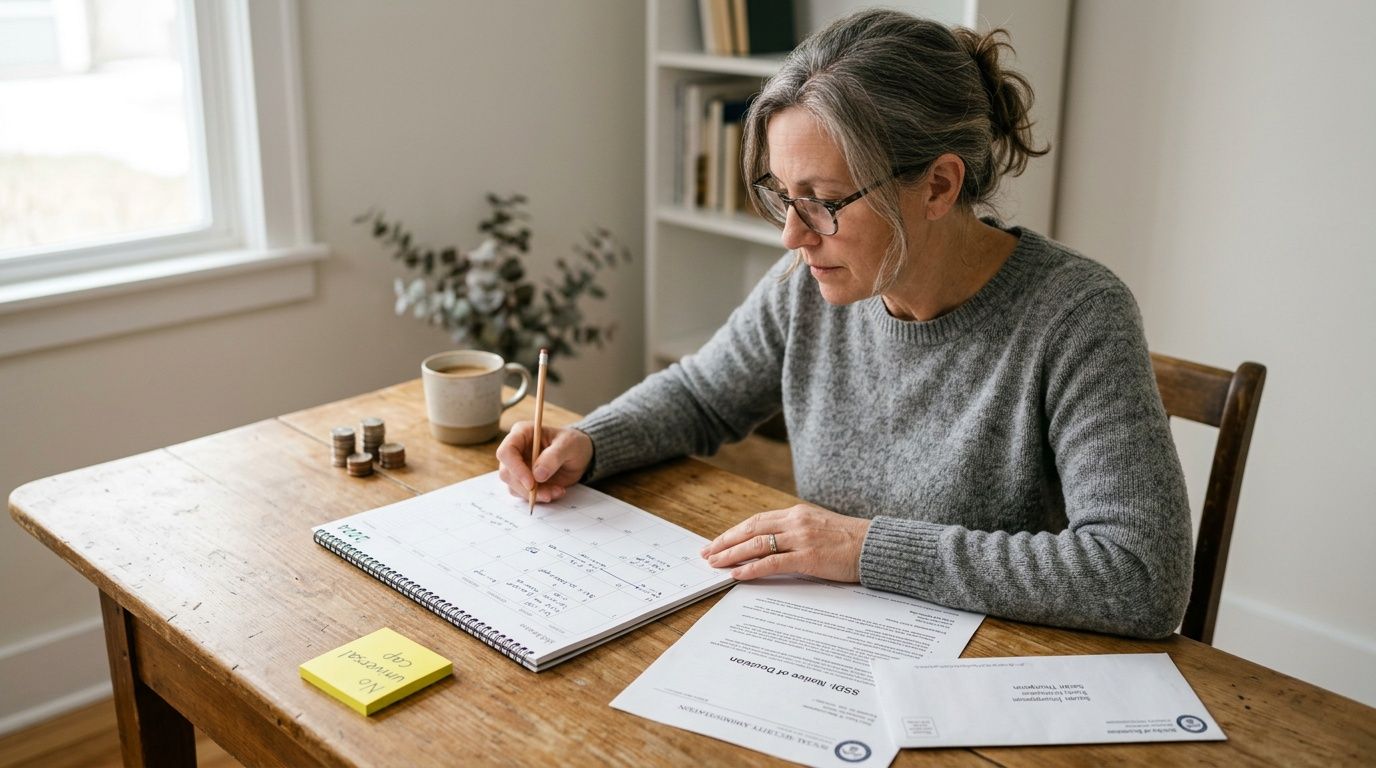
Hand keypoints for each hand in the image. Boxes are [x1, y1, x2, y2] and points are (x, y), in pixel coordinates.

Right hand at [495, 424, 592, 503]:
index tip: (531, 483)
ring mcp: (517, 467)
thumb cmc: (572, 443)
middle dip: (525, 487)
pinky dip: (539, 497)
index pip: (506, 451)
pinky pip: (523, 494)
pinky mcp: (523, 480)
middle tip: (548, 494)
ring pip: (513, 486)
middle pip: (506, 473)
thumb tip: (538, 475)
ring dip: (535, 494)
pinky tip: (556, 491)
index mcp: (522, 433)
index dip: (515, 468)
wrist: (579, 455)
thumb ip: (554, 457)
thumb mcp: (569, 445)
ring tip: (558, 490)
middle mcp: (515, 450)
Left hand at [700, 503, 871, 581]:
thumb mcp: (820, 528)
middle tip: (707, 553)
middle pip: (751, 529)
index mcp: (798, 513)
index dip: (734, 531)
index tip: (718, 541)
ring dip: (732, 554)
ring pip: (757, 544)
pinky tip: (738, 574)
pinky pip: (772, 562)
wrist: (877, 546)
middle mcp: (796, 521)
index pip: (757, 520)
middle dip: (725, 542)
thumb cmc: (851, 541)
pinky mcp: (808, 557)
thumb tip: (775, 545)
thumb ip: (797, 532)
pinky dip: (751, 568)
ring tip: (715, 564)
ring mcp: (801, 538)